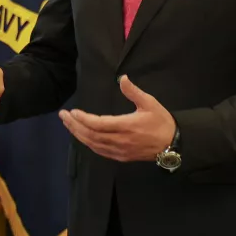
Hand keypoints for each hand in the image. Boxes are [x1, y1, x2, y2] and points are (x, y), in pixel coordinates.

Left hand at [58, 75, 174, 161]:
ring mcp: (119, 151)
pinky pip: (99, 151)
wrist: (173, 145)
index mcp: (126, 126)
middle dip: (74, 125)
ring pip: (93, 144)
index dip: (83, 119)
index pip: (98, 124)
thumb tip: (122, 78)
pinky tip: (81, 136)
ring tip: (68, 124)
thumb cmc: (161, 122)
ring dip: (78, 134)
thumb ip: (133, 91)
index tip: (72, 112)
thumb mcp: (150, 103)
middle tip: (63, 116)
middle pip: (90, 135)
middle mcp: (120, 141)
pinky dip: (87, 143)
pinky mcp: (120, 157)